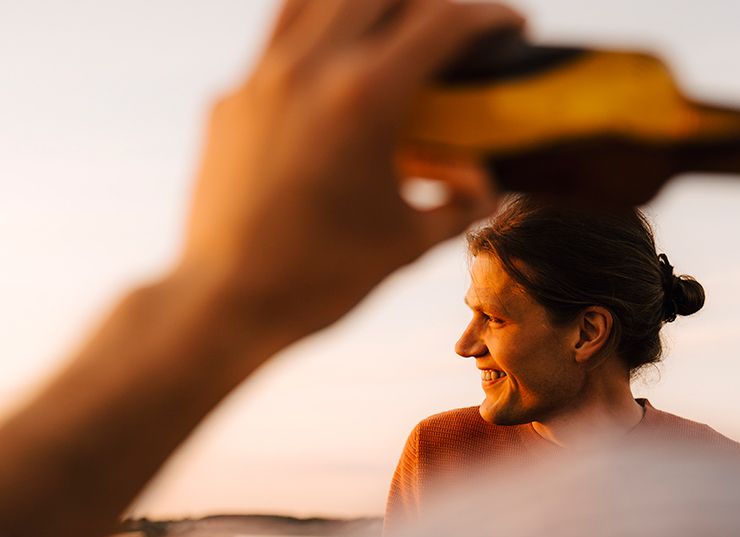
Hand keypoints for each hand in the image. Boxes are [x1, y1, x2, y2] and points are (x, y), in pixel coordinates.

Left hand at [178, 0, 522, 350]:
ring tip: (389, 24)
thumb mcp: (408, 241)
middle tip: (454, 24)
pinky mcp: (228, 101)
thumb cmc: (323, 277)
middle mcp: (310, 68)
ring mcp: (260, 78)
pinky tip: (332, 82)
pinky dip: (315, 45)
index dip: (489, 16)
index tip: (513, 26)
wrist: (225, 303)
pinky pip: (276, 46)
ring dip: (364, 3)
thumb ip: (458, 205)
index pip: (442, 21)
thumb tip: (486, 188)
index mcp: (365, 96)